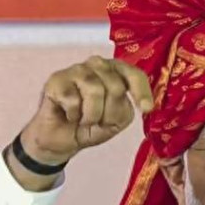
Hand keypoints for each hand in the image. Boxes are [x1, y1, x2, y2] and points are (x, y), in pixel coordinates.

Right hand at [19, 55, 153, 165]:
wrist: (61, 139)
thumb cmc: (89, 125)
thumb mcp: (115, 121)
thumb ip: (124, 108)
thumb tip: (128, 101)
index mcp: (117, 72)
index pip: (134, 75)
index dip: (141, 91)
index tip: (146, 109)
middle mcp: (99, 65)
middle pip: (115, 86)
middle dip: (109, 113)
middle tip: (99, 122)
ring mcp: (77, 69)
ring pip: (94, 90)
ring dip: (91, 116)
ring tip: (83, 119)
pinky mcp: (57, 79)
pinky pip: (73, 99)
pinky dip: (73, 115)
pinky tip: (68, 114)